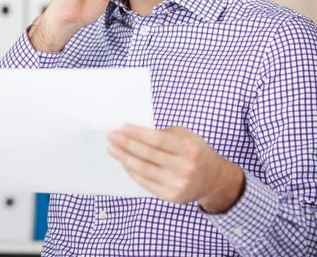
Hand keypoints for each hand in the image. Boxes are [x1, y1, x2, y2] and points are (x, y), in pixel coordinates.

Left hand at [108, 125, 244, 212]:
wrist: (214, 179)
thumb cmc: (196, 151)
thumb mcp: (186, 136)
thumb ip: (164, 133)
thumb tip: (135, 132)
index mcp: (189, 148)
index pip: (158, 140)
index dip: (138, 134)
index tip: (122, 127)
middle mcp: (185, 168)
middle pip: (148, 155)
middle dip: (127, 144)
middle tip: (111, 136)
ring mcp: (178, 185)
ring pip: (144, 170)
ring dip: (125, 158)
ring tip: (113, 149)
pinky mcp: (172, 197)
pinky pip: (147, 183)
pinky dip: (133, 173)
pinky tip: (125, 163)